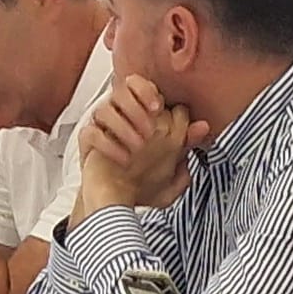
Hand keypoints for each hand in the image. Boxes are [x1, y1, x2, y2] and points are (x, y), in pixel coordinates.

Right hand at [79, 77, 208, 209]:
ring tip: (137, 147)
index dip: (154, 95)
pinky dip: (107, 144)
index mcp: (145, 118)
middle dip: (137, 106)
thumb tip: (203, 127)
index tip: (161, 110)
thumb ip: (188, 147)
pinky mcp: (89, 145)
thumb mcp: (175, 169)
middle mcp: (124, 119)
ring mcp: (105, 131)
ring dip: (122, 126)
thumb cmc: (146, 186)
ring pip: (104, 108)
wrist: (119, 205)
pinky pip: (91, 133)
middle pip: (123, 88)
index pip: (147, 88)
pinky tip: (123, 159)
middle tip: (150, 130)